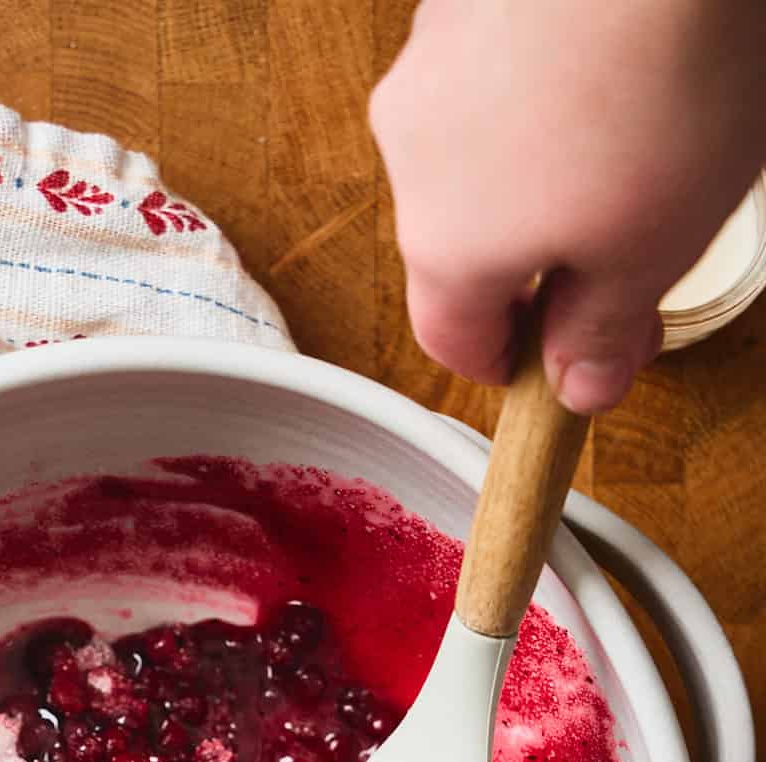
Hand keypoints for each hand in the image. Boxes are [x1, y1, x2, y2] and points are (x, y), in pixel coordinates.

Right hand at [370, 0, 765, 411]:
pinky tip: (612, 69)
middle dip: (537, 260)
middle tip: (627, 252)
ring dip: (536, 170)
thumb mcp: (653, 249)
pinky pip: (488, 74)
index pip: (451, 342)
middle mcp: (413, 155)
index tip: (559, 361)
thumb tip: (580, 386)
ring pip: (473, 153)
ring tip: (630, 140)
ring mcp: (429, 63)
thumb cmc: (661, 82)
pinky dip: (536, 91)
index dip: (510, 363)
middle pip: (460, 244)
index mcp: (445, 245)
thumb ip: (604, 331)